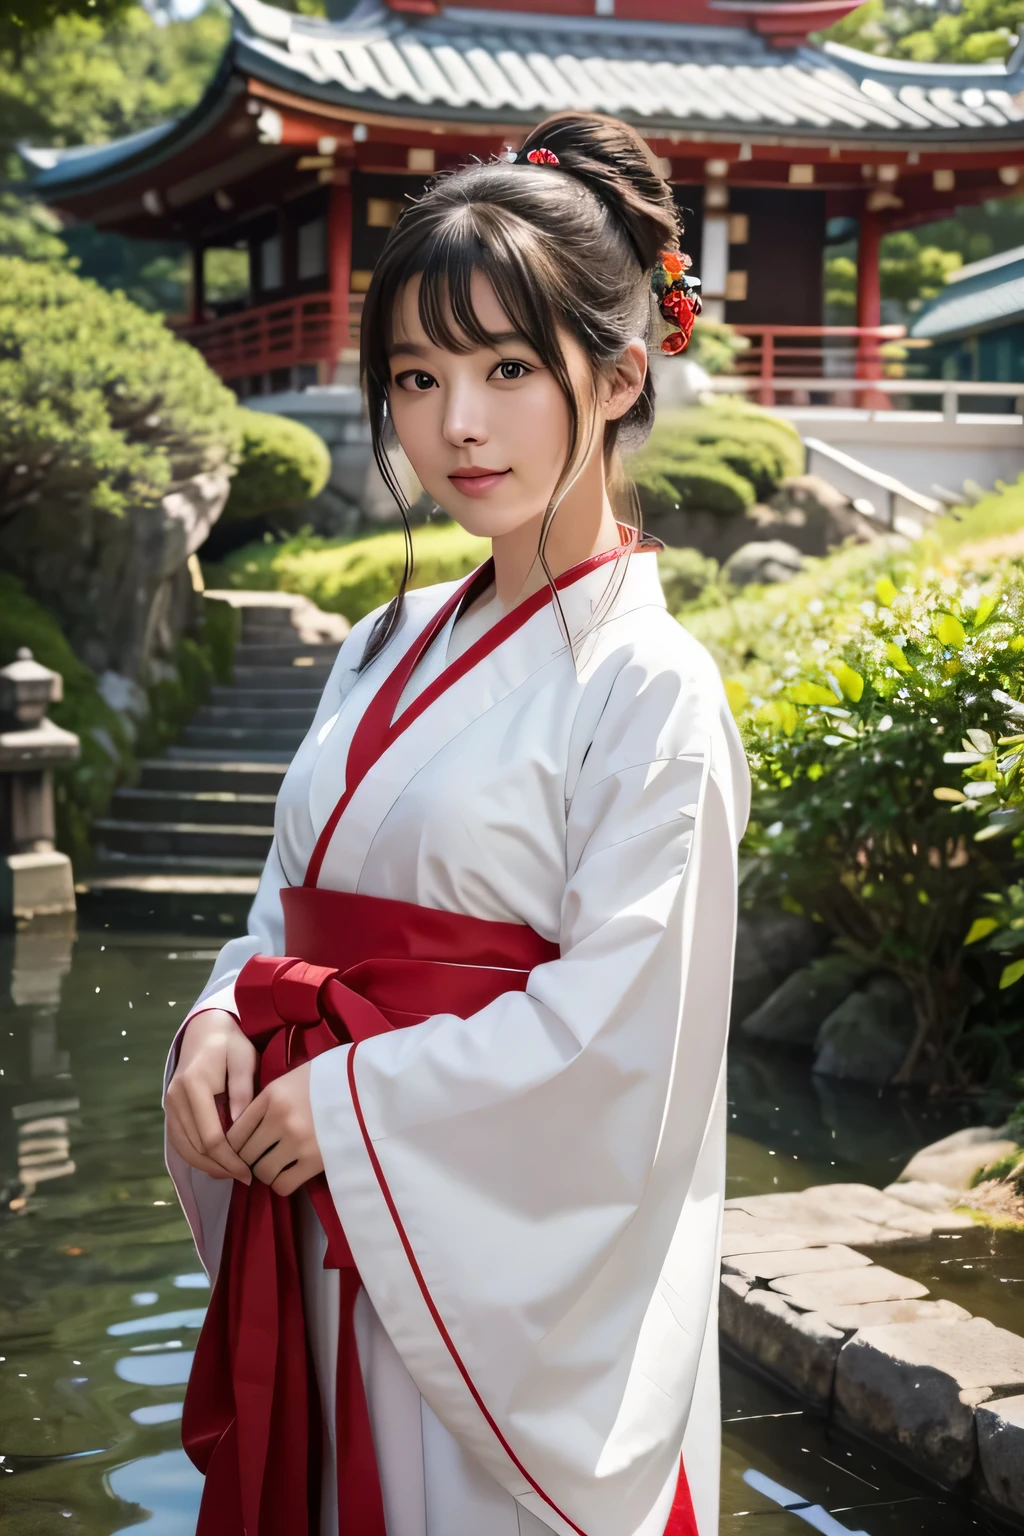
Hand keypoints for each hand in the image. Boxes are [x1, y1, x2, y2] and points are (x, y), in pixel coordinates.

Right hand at [166, 1009, 255, 1182]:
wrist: (205, 1028)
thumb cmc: (231, 1043)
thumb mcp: (244, 1060)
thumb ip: (243, 1091)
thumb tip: (241, 1126)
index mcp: (194, 1085)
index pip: (210, 1137)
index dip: (229, 1159)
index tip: (248, 1171)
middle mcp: (176, 1098)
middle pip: (195, 1148)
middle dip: (220, 1168)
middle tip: (244, 1177)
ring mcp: (169, 1104)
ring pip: (184, 1149)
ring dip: (207, 1166)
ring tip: (232, 1173)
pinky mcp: (170, 1108)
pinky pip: (179, 1141)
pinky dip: (195, 1156)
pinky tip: (215, 1163)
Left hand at [226, 1062, 323, 1196]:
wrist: (367, 1087)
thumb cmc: (328, 1079)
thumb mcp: (291, 1079)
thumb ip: (267, 1100)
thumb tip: (244, 1125)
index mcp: (271, 1095)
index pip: (235, 1131)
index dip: (233, 1145)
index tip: (241, 1149)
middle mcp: (279, 1118)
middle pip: (245, 1153)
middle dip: (247, 1160)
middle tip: (258, 1159)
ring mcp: (297, 1141)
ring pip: (261, 1171)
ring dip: (265, 1172)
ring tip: (275, 1165)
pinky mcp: (314, 1160)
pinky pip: (283, 1184)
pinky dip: (281, 1182)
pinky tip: (289, 1173)